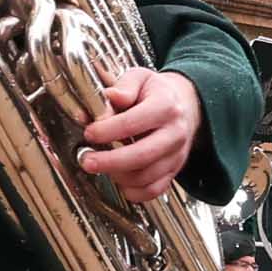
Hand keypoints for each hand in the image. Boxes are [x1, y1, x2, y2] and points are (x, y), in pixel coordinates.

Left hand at [79, 65, 202, 201]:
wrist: (185, 105)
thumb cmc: (156, 92)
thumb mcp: (141, 78)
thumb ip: (124, 87)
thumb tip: (109, 97)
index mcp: (165, 106)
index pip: (132, 123)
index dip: (107, 131)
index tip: (89, 133)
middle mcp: (175, 133)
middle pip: (142, 155)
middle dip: (109, 161)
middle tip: (86, 160)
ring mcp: (176, 155)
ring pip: (146, 177)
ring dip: (117, 176)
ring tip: (100, 166)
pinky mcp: (174, 171)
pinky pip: (153, 190)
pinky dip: (133, 192)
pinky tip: (118, 180)